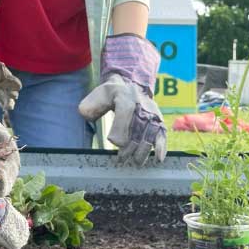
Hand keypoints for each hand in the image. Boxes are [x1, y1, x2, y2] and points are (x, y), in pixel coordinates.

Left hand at [78, 34, 165, 165]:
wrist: (131, 86)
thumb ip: (90, 105)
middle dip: (130, 146)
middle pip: (139, 126)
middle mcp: (142, 103)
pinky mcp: (158, 121)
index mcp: (125, 95)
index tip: (113, 141)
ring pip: (150, 133)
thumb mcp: (98, 95)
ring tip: (135, 162)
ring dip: (143, 150)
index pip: (125, 111)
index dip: (120, 128)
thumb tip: (86, 115)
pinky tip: (158, 159)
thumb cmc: (111, 95)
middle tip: (121, 159)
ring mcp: (152, 113)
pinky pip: (162, 134)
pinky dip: (161, 146)